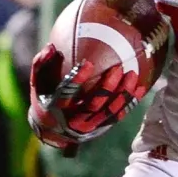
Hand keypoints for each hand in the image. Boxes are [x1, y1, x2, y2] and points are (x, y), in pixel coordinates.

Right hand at [27, 44, 146, 151]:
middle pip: (94, 104)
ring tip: (133, 74)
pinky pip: (117, 116)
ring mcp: (88, 126)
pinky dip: (129, 102)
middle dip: (107, 87)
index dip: (78, 79)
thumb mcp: (37, 82)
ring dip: (123, 94)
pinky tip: (140, 87)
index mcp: (56, 108)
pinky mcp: (100, 128)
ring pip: (109, 112)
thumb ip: (41, 63)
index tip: (88, 62)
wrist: (51, 129)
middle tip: (118, 68)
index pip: (67, 93)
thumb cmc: (45, 97)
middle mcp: (72, 120)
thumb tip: (51, 46)